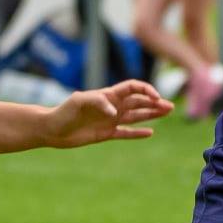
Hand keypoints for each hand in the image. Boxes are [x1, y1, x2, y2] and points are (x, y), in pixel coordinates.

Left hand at [42, 80, 174, 147]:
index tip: (155, 98)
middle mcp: (112, 106)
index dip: (145, 91)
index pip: (132, 88)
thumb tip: (114, 112)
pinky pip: (126, 132)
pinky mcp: (106, 134)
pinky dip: (138, 133)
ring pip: (136, 116)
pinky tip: (150, 132)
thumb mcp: (79, 102)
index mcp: (108, 95)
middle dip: (154, 103)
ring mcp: (110, 120)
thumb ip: (98, 103)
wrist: (52, 129)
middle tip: (170, 107)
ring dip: (151, 114)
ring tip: (166, 113)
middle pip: (138, 102)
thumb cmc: (64, 111)